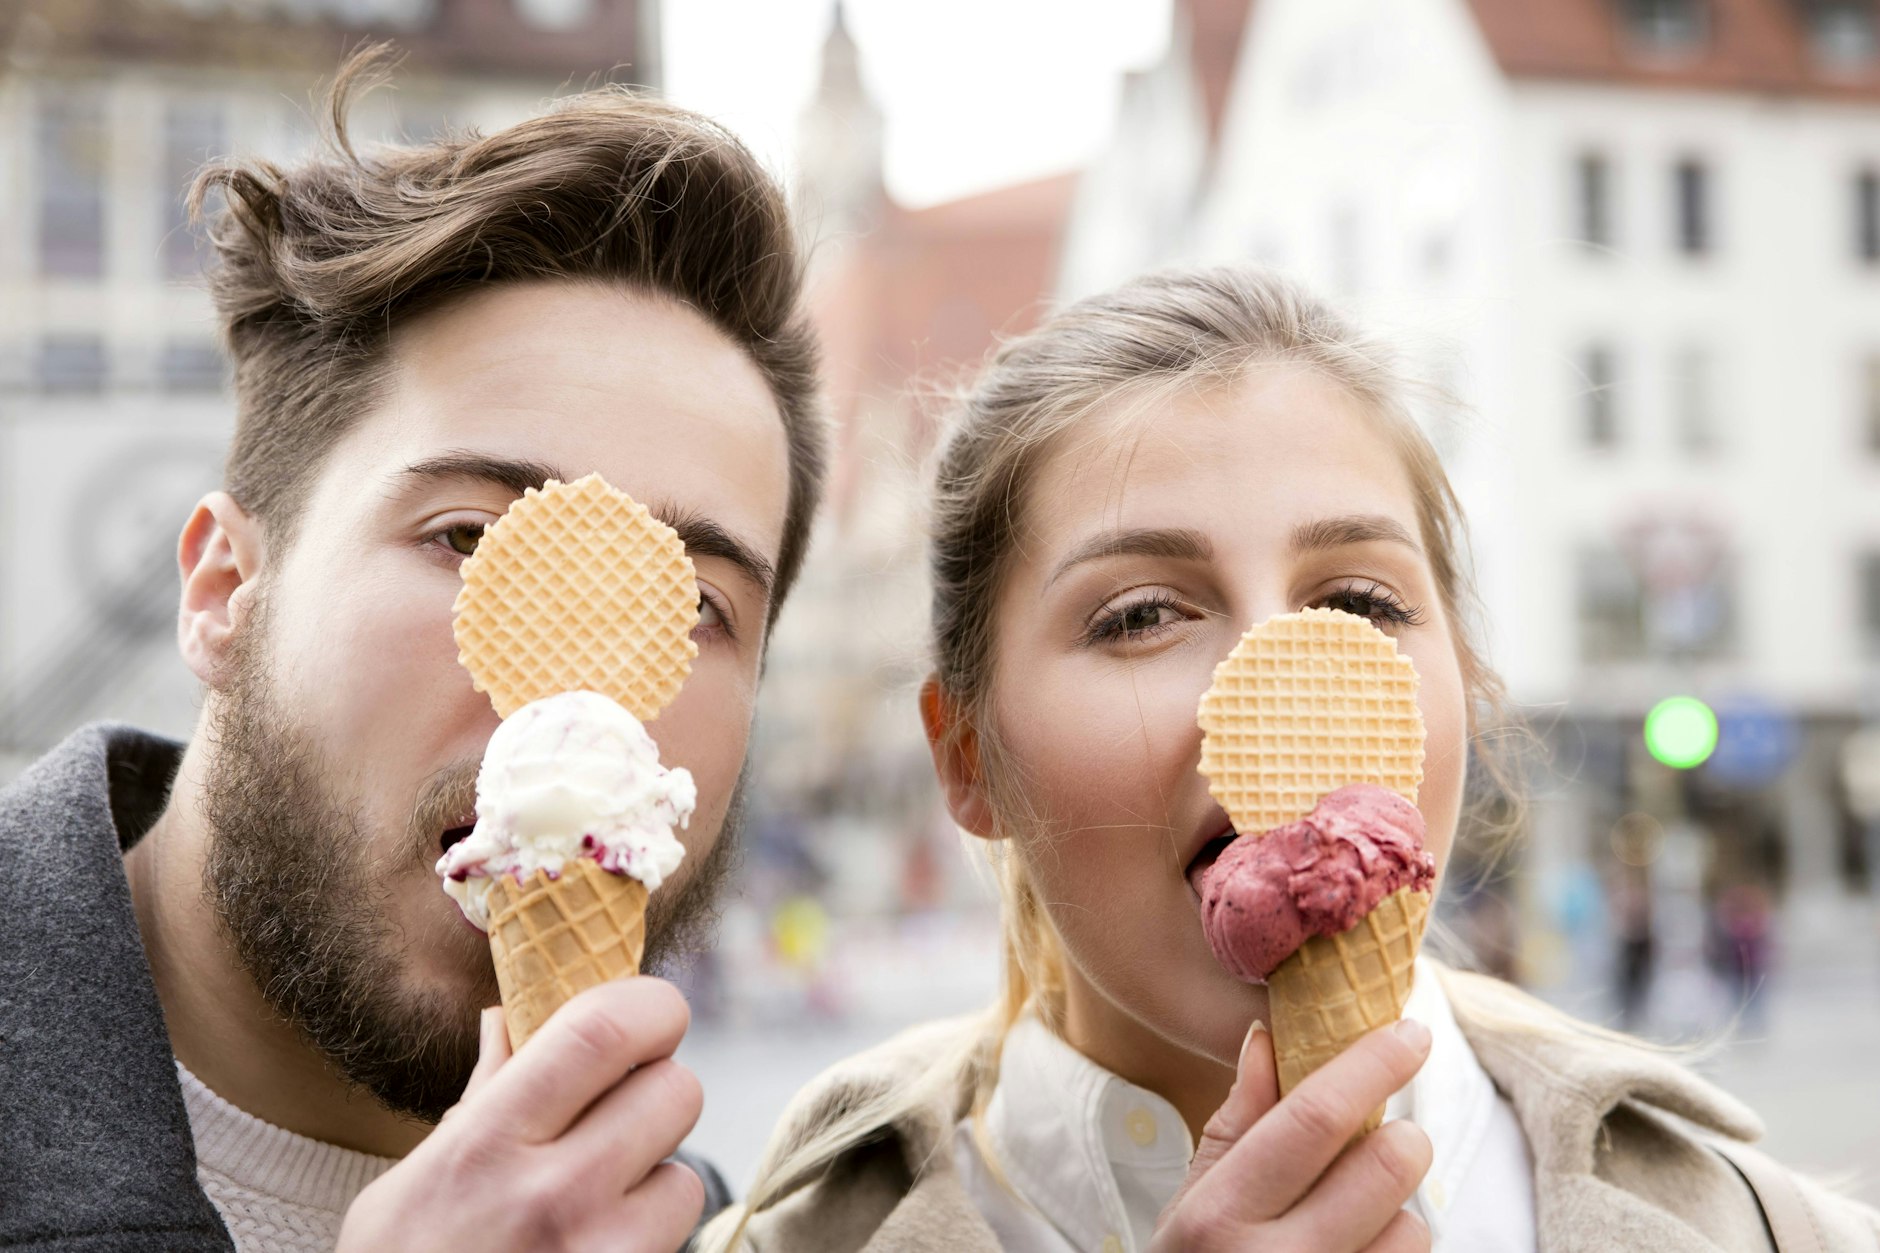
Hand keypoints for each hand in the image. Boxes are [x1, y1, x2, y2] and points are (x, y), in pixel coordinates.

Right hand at [338, 979, 704, 1252]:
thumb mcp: (413, 1185)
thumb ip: (480, 1101)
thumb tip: (510, 1020)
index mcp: (489, 1144)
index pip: (605, 1030)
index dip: (648, 1006)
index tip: (647, 1016)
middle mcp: (554, 1198)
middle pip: (676, 1092)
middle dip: (657, 1093)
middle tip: (618, 1116)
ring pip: (686, 1178)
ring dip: (656, 1184)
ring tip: (594, 1208)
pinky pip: (676, 1246)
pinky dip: (648, 1243)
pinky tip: (593, 1252)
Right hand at [1150, 1018, 1433, 1252]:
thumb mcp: (1193, 1206)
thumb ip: (1236, 1126)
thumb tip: (1268, 1038)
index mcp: (1220, 1215)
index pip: (1315, 1119)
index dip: (1371, 1065)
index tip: (1409, 1032)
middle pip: (1386, 1166)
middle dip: (1401, 1139)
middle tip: (1385, 1140)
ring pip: (1413, 1228)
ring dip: (1397, 1214)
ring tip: (1351, 1228)